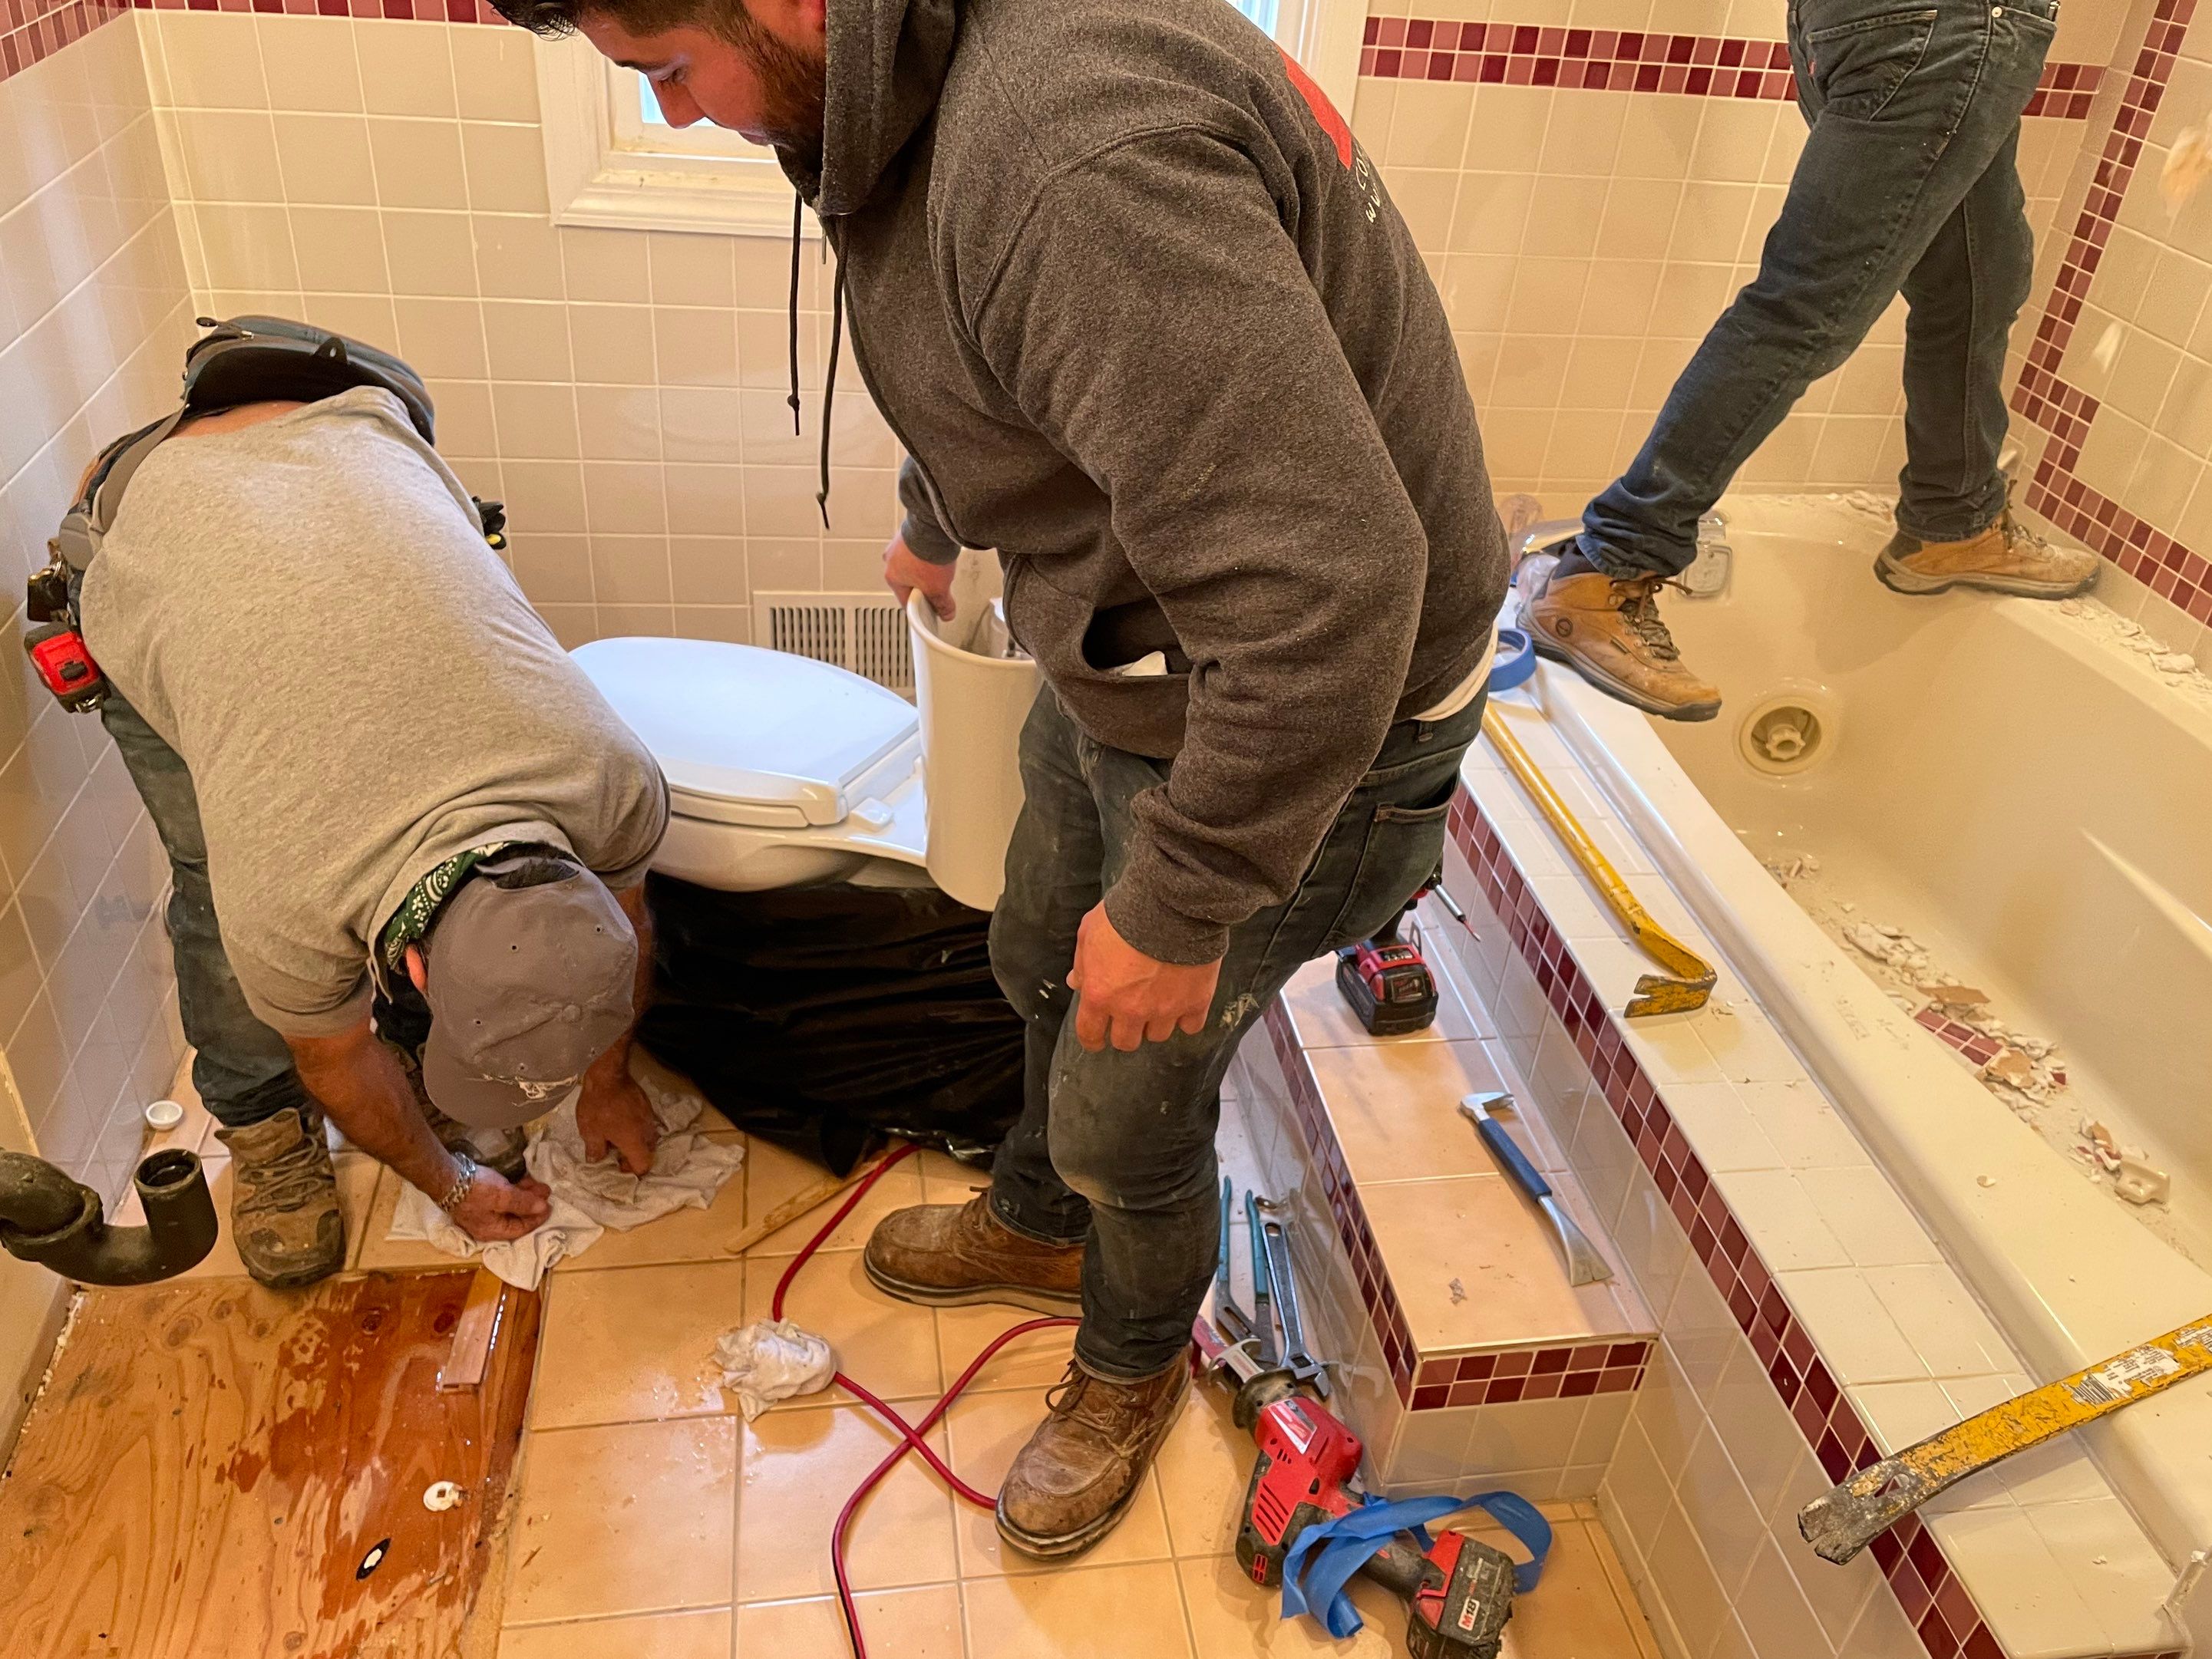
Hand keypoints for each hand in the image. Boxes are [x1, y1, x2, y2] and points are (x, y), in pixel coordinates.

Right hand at [447, 1167, 552, 1241]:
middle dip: (532, 1205)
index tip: (550, 1206)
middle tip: (546, 1192)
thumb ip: (523, 1203)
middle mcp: (487, 1225)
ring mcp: (482, 1213)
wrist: (447, 1176)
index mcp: (492, 1231)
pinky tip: (522, 1182)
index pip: (521, 1229)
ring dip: (524, 1197)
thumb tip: (543, 1208)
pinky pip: (501, 1200)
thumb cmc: (476, 1190)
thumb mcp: (503, 1196)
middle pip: (515, 1218)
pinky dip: (514, 1192)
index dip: (537, 1218)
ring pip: (509, 1208)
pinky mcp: (479, 1200)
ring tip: (538, 1184)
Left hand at [577, 1066, 660, 1174]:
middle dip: (635, 1156)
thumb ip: (595, 1149)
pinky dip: (636, 1128)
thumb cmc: (598, 1105)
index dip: (632, 1170)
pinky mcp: (646, 1104)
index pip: (643, 1164)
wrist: (609, 1074)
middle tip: (618, 1153)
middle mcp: (646, 1131)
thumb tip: (597, 1160)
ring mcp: (649, 1116)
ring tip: (619, 1137)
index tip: (619, 1167)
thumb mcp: (590, 1131)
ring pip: (648, 1136)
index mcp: (634, 1141)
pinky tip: (622, 1121)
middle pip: (648, 1152)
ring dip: (636, 1141)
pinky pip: (645, 1123)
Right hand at [883, 532, 955, 620]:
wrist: (933, 526)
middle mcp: (891, 560)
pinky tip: (938, 553)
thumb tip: (946, 614)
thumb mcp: (938, 589)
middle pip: (909, 581)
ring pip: (913, 564)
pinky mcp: (909, 533)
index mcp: (892, 577)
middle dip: (925, 585)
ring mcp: (898, 544)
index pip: (906, 600)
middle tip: (939, 584)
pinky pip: (917, 549)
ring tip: (940, 566)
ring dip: (926, 567)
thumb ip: (942, 604)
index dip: (921, 606)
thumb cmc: (929, 556)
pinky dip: (926, 552)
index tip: (932, 607)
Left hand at [1066, 903, 1221, 1051]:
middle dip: (1126, 1030)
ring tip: (1159, 1001)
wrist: (1170, 905)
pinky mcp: (1195, 1003)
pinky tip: (1184, 1002)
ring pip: (1158, 1035)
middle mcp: (1131, 1010)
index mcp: (1100, 995)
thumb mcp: (1089, 932)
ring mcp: (1165, 1009)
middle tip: (1131, 1013)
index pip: (1090, 1034)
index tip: (1097, 1038)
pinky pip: (1190, 1026)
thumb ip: (1082, 963)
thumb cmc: (1125, 915)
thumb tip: (1076, 981)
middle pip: (1126, 1042)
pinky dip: (1187, 1018)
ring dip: (1156, 1022)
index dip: (1092, 1039)